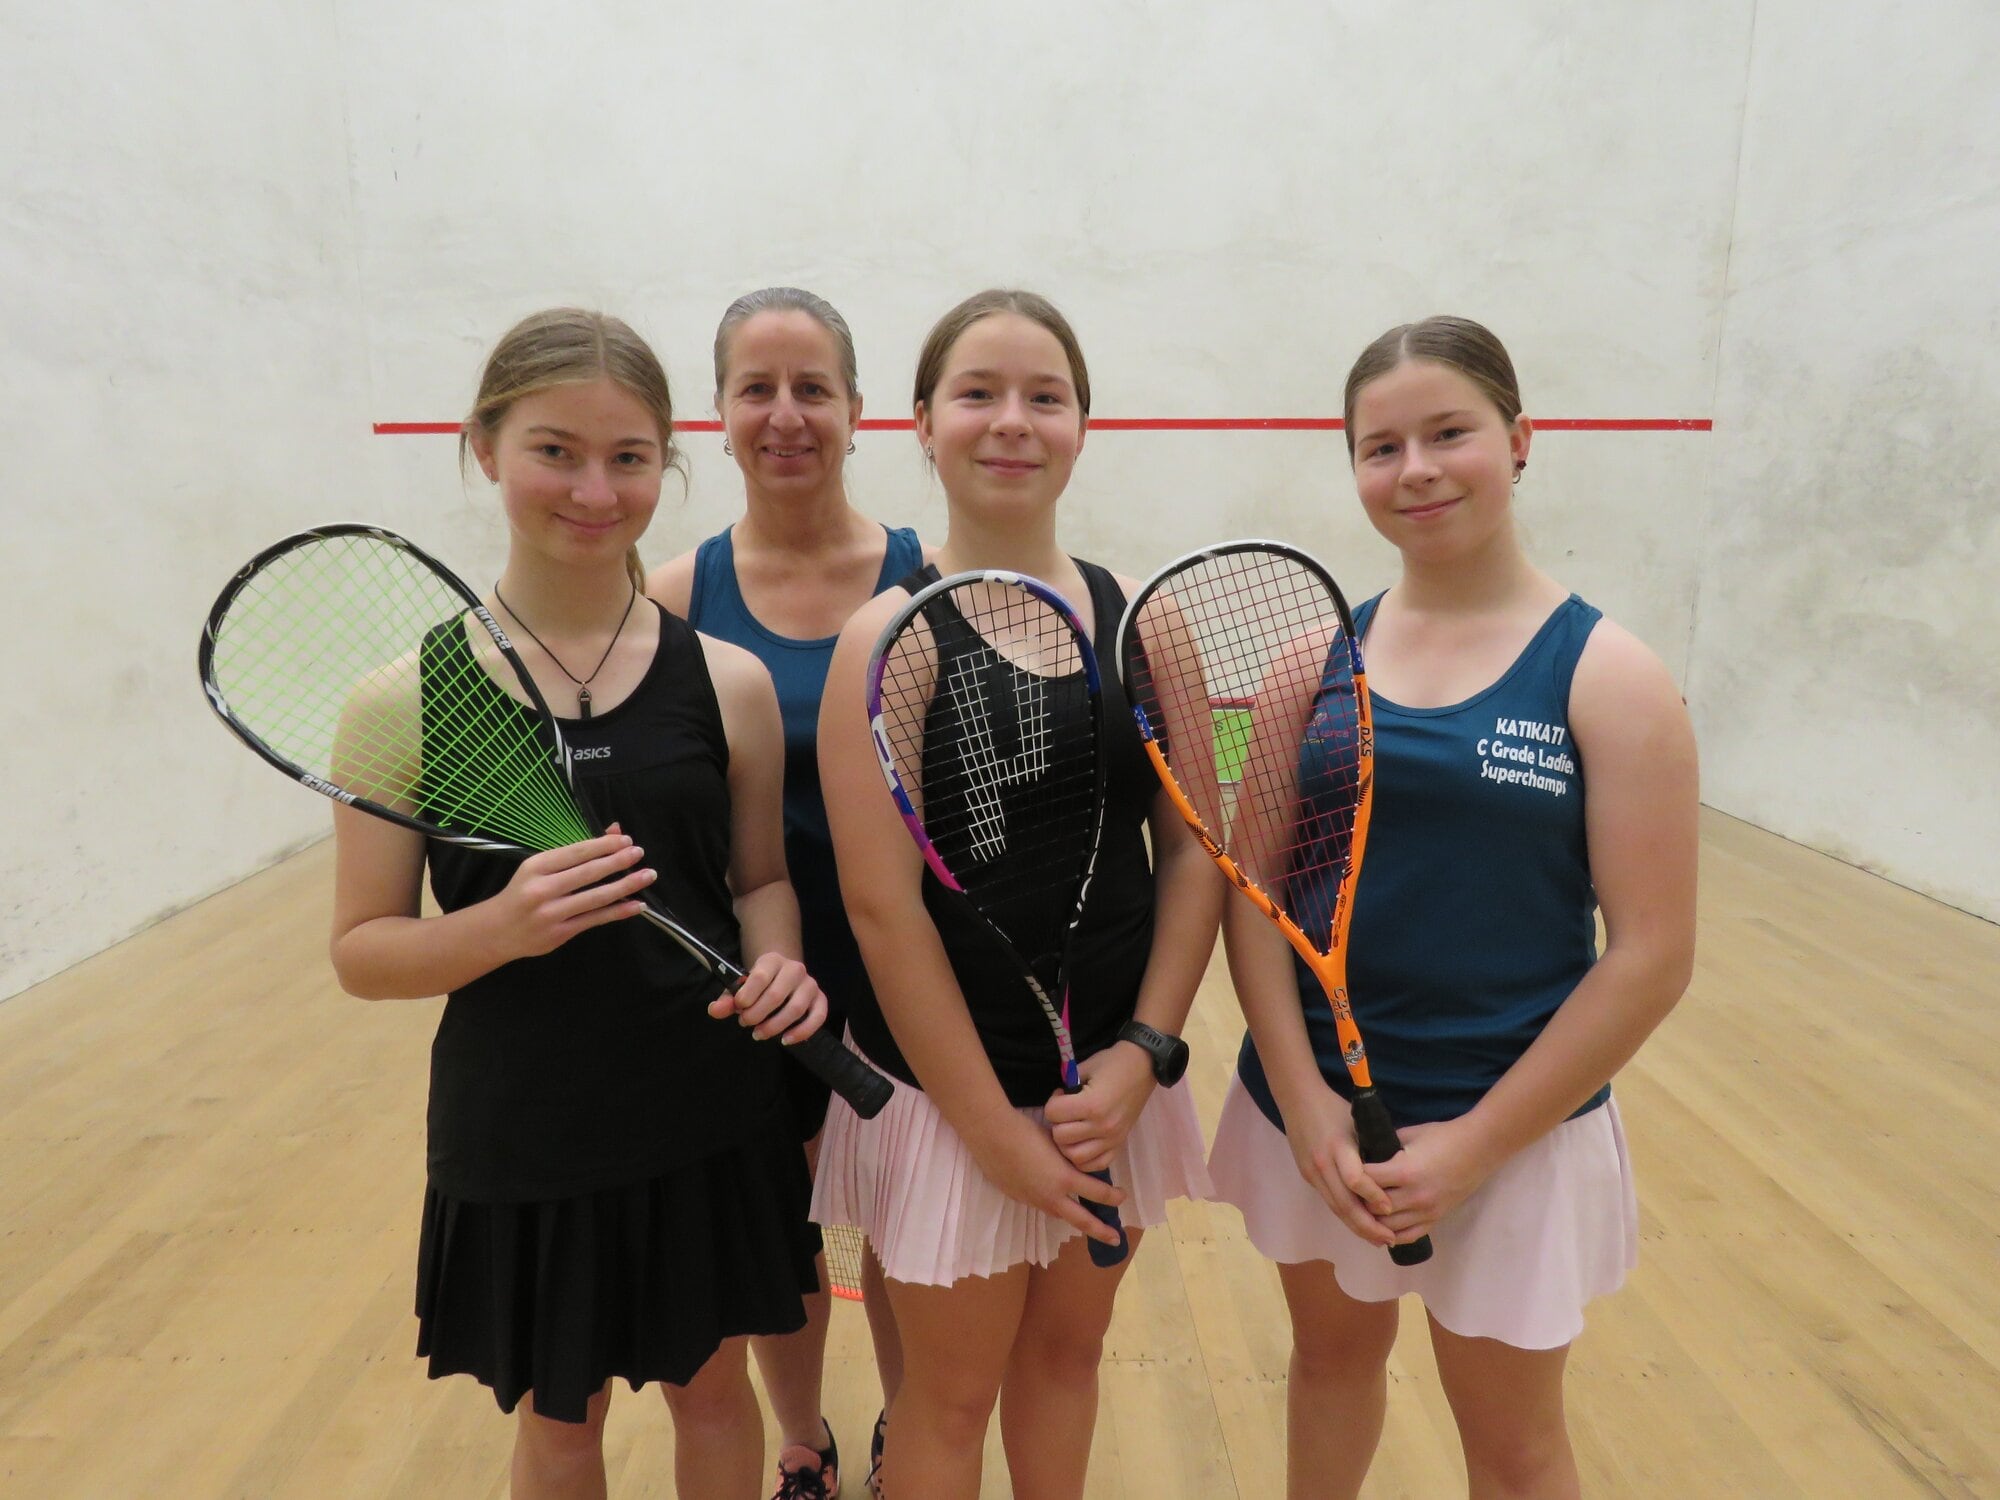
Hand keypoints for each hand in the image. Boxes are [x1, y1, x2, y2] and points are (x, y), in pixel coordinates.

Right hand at [486, 825, 654, 959]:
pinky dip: (618, 911)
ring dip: (626, 885)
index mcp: (536, 866)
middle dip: (617, 862)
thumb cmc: (523, 892)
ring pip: (595, 897)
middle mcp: (542, 889)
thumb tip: (615, 831)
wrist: (497, 930)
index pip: (576, 852)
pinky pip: (595, 919)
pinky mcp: (560, 933)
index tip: (626, 840)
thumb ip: (577, 851)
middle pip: (587, 873)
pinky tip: (637, 904)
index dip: (604, 845)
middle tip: (639, 853)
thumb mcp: (541, 867)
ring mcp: (551, 913)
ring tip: (647, 876)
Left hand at [708, 951, 826, 1043]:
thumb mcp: (740, 988)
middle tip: (745, 1023)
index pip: (761, 977)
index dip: (747, 996)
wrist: (781, 975)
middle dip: (757, 1014)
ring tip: (759, 1034)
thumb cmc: (758, 985)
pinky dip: (803, 1031)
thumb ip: (727, 999)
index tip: (738, 1008)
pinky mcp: (820, 999)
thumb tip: (715, 1010)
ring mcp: (810, 984)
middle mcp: (794, 969)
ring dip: (775, 1025)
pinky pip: (818, 1016)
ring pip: (796, 1008)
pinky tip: (786, 1040)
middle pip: (777, 995)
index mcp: (772, 961)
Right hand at [963, 1104, 1127, 1249]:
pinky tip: (1051, 1199)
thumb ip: (1068, 1157)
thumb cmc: (1026, 1132)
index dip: (1113, 1197)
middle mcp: (1052, 1195)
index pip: (1097, 1193)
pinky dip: (1051, 1205)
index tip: (1122, 1197)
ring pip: (1059, 1214)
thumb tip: (1077, 1159)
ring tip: (1084, 1221)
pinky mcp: (1018, 1198)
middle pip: (1082, 1220)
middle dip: (1101, 1231)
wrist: (994, 1137)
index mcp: (1065, 1178)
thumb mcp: (1055, 1143)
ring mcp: (1034, 1200)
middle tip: (1116, 1239)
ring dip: (1073, 1219)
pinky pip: (1040, 1206)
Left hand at [1045, 1041, 1155, 1172]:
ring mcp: (1112, 1139)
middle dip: (1057, 1123)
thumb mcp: (1085, 1067)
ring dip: (1068, 1144)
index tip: (1062, 1095)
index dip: (1052, 1102)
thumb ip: (1067, 1085)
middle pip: (1061, 1137)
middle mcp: (1102, 1126)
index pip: (1052, 1114)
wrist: (1143, 1066)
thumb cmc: (1112, 1063)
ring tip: (1072, 1128)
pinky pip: (1097, 1164)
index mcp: (1092, 1105)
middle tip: (1065, 1112)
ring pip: (1075, 1156)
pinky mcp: (1120, 1144)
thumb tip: (1056, 1101)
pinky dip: (1085, 1158)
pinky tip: (1083, 1143)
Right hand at [1280, 1084, 1398, 1247]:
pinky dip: (1346, 1216)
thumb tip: (1395, 1174)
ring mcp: (1312, 1172)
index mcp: (1338, 1146)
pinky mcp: (1307, 1176)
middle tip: (1389, 1239)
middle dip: (1368, 1225)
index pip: (1355, 1179)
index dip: (1374, 1195)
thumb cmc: (1334, 1107)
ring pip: (1336, 1208)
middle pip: (1344, 1203)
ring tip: (1377, 1239)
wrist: (1298, 1099)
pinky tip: (1360, 1224)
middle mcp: (1322, 1163)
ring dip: (1357, 1227)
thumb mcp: (1358, 1123)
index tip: (1390, 1208)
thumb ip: (1372, 1149)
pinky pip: (1329, 1201)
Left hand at [1360, 1116, 1496, 1244]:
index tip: (1347, 1172)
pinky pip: (1409, 1235)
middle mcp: (1414, 1196)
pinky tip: (1383, 1227)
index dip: (1353, 1176)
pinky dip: (1393, 1234)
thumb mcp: (1410, 1134)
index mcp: (1405, 1171)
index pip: (1366, 1181)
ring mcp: (1426, 1210)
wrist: (1479, 1148)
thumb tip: (1364, 1151)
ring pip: (1388, 1227)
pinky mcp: (1436, 1218)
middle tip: (1351, 1193)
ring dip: (1374, 1219)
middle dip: (1360, 1201)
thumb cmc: (1443, 1136)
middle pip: (1374, 1208)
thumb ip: (1386, 1145)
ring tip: (1365, 1209)